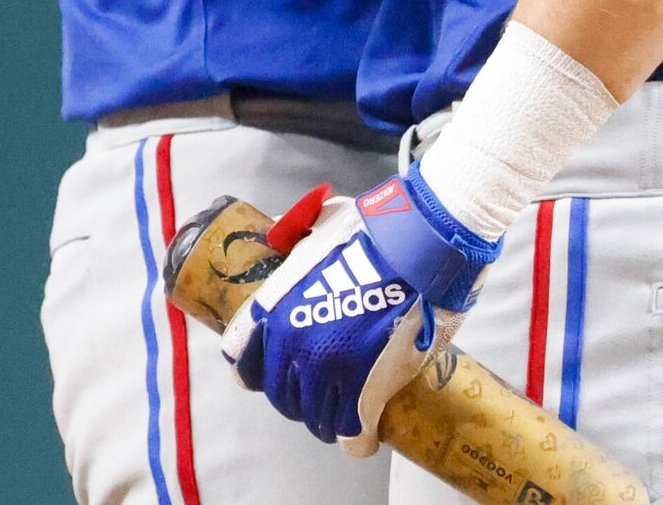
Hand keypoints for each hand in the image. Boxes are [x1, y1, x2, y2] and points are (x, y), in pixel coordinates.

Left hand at [225, 173, 497, 453]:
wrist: (421, 242)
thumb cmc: (376, 227)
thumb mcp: (318, 224)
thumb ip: (295, 234)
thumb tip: (281, 232)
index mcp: (273, 309)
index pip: (241, 360)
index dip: (256, 368)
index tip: (272, 370)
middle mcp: (292, 347)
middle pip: (281, 395)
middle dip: (297, 395)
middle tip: (320, 390)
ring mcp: (328, 371)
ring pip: (315, 418)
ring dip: (326, 418)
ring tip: (342, 414)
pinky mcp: (367, 390)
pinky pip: (351, 433)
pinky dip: (356, 439)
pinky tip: (361, 437)